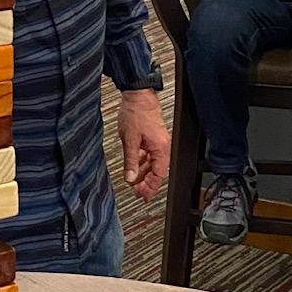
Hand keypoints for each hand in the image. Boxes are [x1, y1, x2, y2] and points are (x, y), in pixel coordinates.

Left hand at [118, 88, 170, 202]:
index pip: (158, 175)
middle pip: (156, 171)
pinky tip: (134, 165)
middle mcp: (162, 146)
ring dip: (143, 173)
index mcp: (160, 149)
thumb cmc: (136, 113)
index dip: (151, 188)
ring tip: (133, 181)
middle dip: (146, 182)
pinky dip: (142, 162)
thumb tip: (130, 177)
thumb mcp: (130, 140)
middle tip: (137, 192)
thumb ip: (130, 161)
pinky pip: (149, 155)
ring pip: (152, 163)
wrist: (137, 95)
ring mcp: (157, 142)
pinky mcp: (152, 137)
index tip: (143, 197)